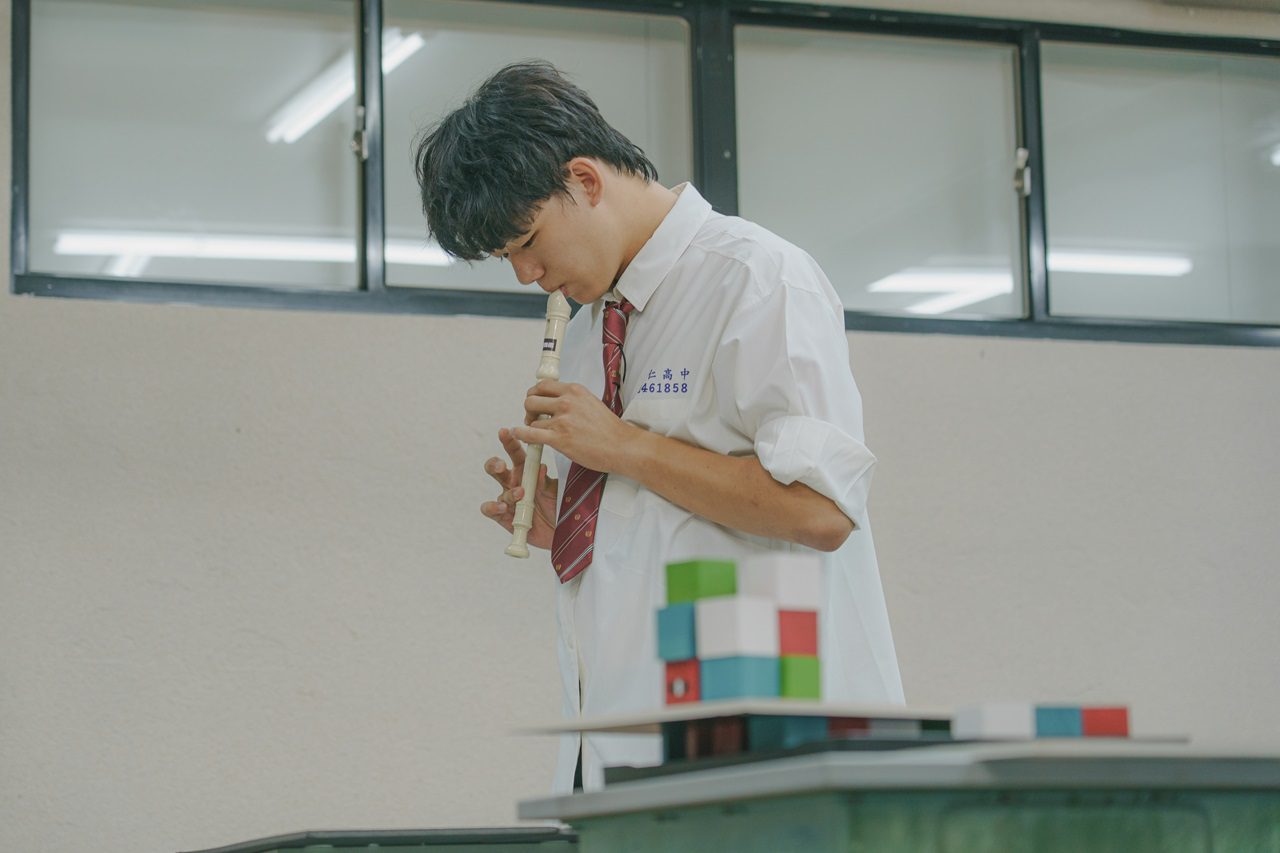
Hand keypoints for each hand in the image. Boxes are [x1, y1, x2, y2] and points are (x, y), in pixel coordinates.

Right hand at [480, 427, 558, 549]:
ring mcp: (508, 500)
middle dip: (495, 464)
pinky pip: (490, 509)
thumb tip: (540, 466)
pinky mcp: (504, 517)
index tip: (505, 432)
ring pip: (498, 490)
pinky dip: (494, 507)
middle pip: (496, 468)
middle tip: (502, 465)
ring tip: (520, 493)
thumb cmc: (558, 506)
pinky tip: (503, 507)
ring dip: (510, 492)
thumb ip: (546, 480)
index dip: (509, 441)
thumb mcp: (556, 490)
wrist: (561, 532)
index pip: (515, 453)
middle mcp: (514, 483)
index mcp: (526, 471)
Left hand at [513, 380, 640, 474]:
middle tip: (533, 417)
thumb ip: (572, 400)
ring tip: (537, 431)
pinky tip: (521, 435)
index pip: (543, 385)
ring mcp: (562, 420)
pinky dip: (522, 434)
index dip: (535, 393)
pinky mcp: (559, 438)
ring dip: (530, 425)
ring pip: (531, 418)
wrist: (621, 446)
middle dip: (529, 409)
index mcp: (575, 390)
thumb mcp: (590, 403)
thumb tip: (554, 402)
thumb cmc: (609, 429)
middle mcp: (567, 402)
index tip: (535, 400)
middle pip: (531, 399)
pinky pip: (530, 433)